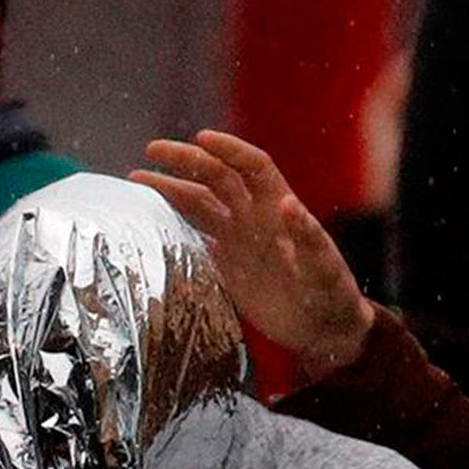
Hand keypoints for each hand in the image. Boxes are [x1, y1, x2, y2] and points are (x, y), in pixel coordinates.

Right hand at [130, 130, 374, 380]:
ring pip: (199, 205)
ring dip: (170, 191)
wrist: (323, 330)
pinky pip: (194, 240)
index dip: (229, 149)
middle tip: (151, 152)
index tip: (201, 139)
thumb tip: (289, 204)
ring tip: (136, 182)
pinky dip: (172, 230)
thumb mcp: (325, 268)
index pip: (252, 166)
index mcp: (278, 208)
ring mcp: (237, 240)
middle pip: (216, 177)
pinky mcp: (226, 266)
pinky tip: (147, 225)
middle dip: (185, 161)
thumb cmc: (332, 296)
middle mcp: (254, 217)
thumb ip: (308, 237)